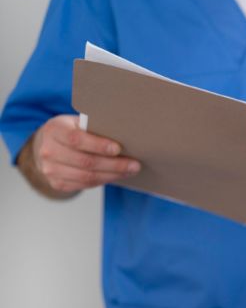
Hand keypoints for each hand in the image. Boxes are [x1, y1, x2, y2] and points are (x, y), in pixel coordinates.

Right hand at [20, 114, 139, 197]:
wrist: (48, 146)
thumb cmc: (71, 131)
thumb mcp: (77, 123)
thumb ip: (94, 127)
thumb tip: (125, 135)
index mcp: (54, 130)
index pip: (76, 139)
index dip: (98, 145)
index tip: (118, 149)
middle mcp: (48, 151)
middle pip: (85, 162)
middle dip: (114, 164)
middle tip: (134, 164)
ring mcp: (50, 170)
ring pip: (87, 176)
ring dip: (112, 175)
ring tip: (130, 171)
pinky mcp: (57, 183)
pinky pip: (85, 185)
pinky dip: (104, 180)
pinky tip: (116, 176)